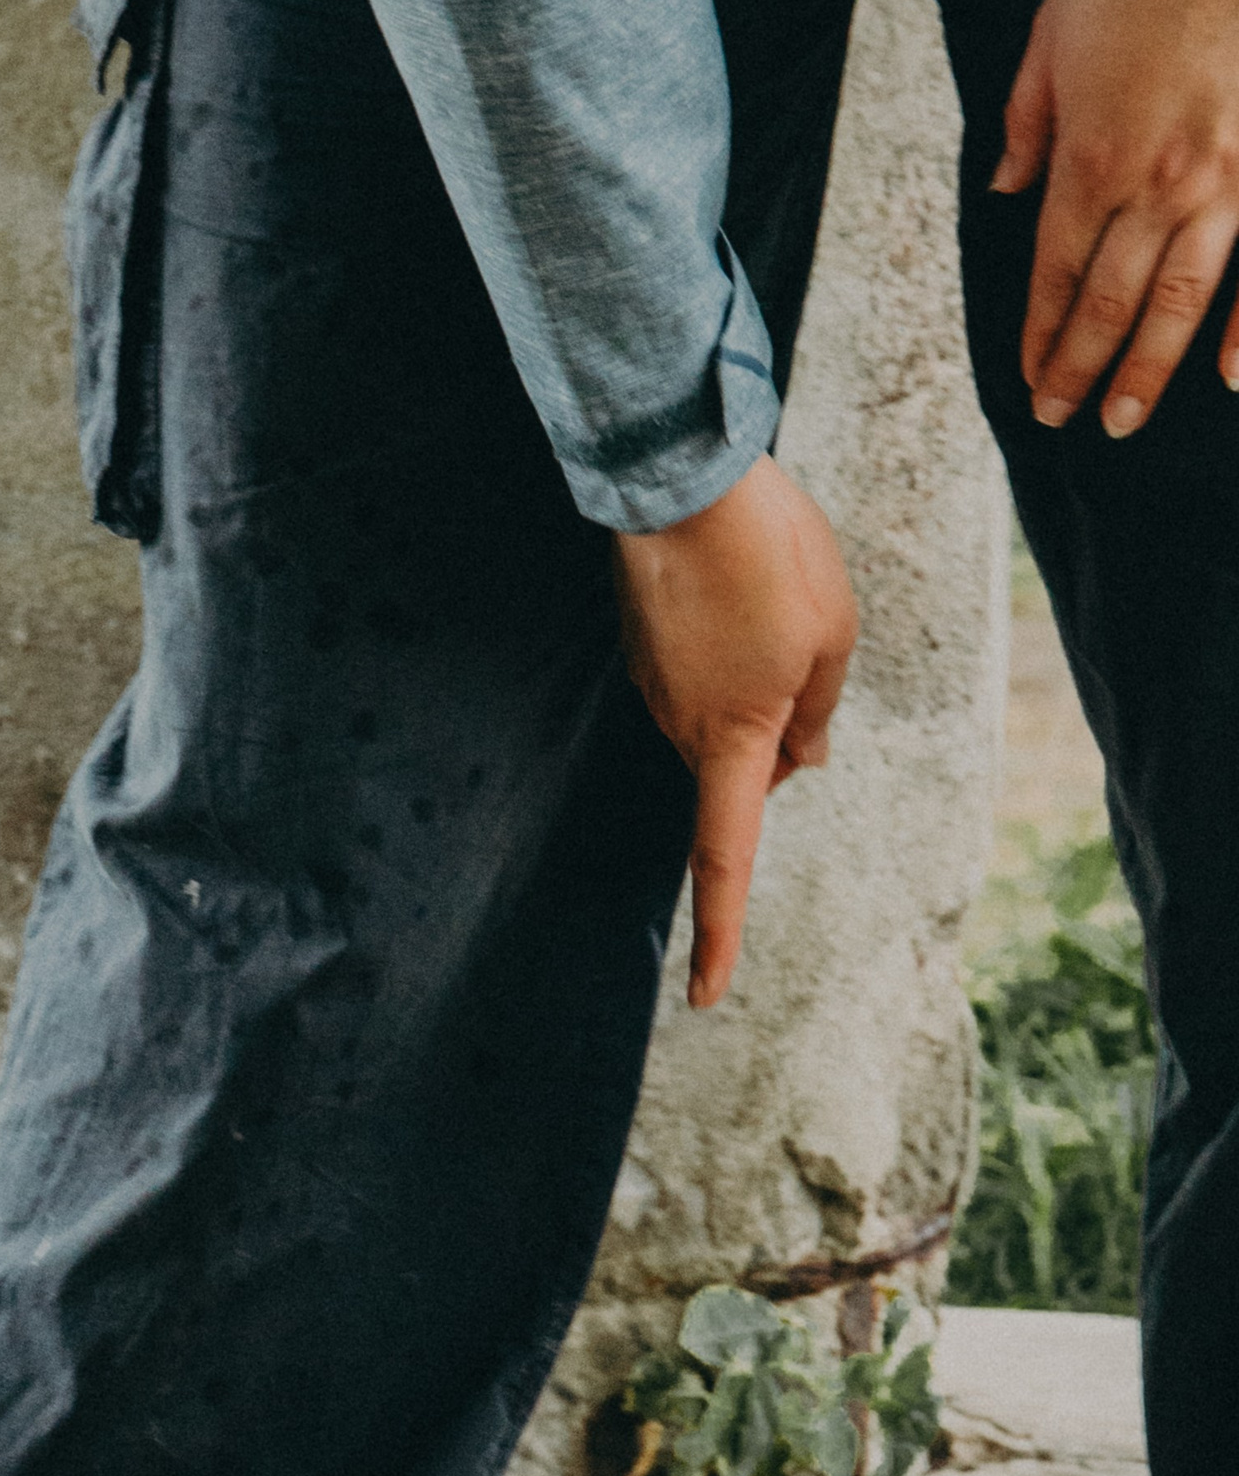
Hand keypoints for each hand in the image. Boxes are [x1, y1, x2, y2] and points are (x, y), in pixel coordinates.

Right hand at [613, 455, 857, 1010]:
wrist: (679, 480)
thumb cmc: (769, 559)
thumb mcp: (831, 637)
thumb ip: (817, 712)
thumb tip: (799, 759)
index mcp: (734, 743)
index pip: (727, 860)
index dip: (719, 933)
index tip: (705, 995)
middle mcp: (682, 730)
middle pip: (742, 768)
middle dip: (781, 737)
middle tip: (805, 648)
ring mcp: (655, 690)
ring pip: (723, 715)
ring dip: (757, 678)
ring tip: (772, 592)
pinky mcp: (643, 649)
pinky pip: (697, 674)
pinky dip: (727, 647)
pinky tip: (737, 586)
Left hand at [993, 0, 1238, 434]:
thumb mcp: (1051, 34)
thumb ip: (1026, 121)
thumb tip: (1007, 187)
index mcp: (1090, 158)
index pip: (1054, 274)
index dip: (1039, 334)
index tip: (1028, 378)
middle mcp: (1155, 185)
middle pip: (1108, 303)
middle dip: (1080, 370)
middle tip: (1060, 419)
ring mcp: (1226, 179)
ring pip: (1180, 299)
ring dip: (1148, 369)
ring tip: (1123, 420)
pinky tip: (1229, 378)